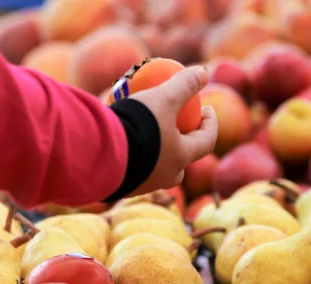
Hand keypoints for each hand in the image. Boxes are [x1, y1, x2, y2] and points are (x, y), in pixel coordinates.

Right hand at [126, 66, 217, 195]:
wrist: (99, 153)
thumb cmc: (138, 125)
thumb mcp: (163, 98)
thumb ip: (184, 85)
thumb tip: (205, 71)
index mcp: (180, 158)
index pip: (206, 142)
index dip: (211, 125)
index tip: (206, 109)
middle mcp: (164, 177)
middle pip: (182, 164)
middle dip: (184, 147)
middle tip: (180, 128)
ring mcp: (141, 184)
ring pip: (154, 170)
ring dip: (156, 154)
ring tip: (148, 135)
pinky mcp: (119, 185)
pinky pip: (129, 171)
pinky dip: (130, 157)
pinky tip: (120, 141)